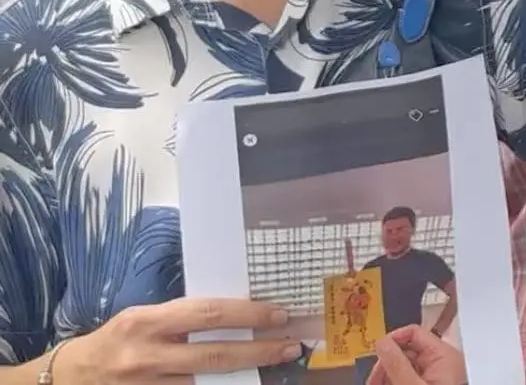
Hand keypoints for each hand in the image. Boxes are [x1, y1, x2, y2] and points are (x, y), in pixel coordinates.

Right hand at [61, 299, 302, 381]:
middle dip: (258, 351)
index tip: (278, 315)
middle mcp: (146, 354)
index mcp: (147, 322)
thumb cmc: (115, 341)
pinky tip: (243, 384)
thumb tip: (233, 315)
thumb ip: (180, 318)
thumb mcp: (142, 319)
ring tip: (276, 366)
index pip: (207, 314)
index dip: (247, 315)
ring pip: (206, 384)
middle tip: (290, 346)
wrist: (69, 377)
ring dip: (245, 377)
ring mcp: (146, 384)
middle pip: (213, 355)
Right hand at [366, 325, 468, 384]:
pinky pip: (409, 376)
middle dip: (385, 364)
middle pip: (405, 351)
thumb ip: (397, 363)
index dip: (392, 339)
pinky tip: (385, 384)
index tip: (375, 353)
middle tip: (372, 379)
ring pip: (404, 366)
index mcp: (444, 354)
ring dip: (387, 374)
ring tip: (375, 383)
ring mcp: (437, 374)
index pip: (413, 332)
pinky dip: (395, 380)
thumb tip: (382, 342)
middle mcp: (442, 361)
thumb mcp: (411, 384)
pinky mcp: (433, 382)